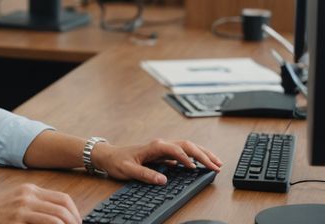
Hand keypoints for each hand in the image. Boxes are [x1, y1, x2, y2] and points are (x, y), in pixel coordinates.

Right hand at [0, 183, 81, 223]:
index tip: (77, 223)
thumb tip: (58, 216)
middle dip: (75, 222)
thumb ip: (35, 204)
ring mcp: (23, 207)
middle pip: (63, 207)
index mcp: (30, 189)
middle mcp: (28, 195)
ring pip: (58, 217)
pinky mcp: (18, 219)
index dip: (75, 212)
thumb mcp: (17, 201)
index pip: (63, 198)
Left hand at [92, 138, 222, 184]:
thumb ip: (145, 174)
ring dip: (202, 153)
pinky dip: (195, 156)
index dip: (187, 159)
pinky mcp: (163, 153)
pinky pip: (183, 152)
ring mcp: (163, 148)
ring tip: (216, 162)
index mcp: (154, 146)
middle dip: (203, 155)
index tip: (196, 169)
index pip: (176, 150)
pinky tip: (202, 163)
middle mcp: (160, 144)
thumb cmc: (116, 161)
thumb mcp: (128, 169)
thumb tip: (163, 180)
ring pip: (187, 147)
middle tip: (217, 166)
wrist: (107, 155)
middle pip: (187, 145)